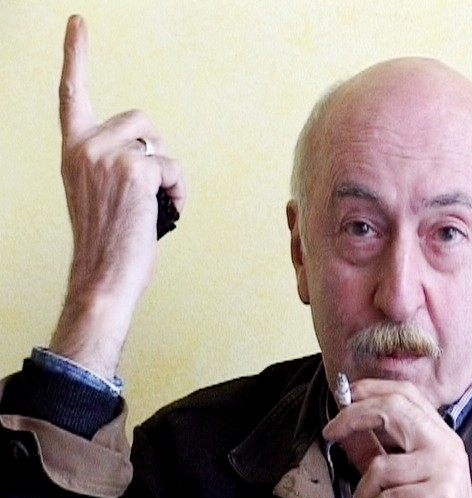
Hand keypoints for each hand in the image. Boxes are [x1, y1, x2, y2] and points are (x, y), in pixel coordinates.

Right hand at [49, 15, 185, 376]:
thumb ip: (115, 163)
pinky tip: (166, 211)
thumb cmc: (111, 242)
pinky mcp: (134, 168)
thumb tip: (151, 156)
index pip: (72, 95)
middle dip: (155, 150)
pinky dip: (178, 190)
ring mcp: (107, 155)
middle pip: (141, 120)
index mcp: (73, 151)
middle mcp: (84, 147)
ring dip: (167, 174)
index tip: (77, 24)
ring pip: (159, 144)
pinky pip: (173, 166)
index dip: (75, 56)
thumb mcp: (103, 194)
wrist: (104, 277)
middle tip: (152, 189)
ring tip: (155, 205)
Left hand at [322, 379, 471, 497]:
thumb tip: (345, 427)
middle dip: (353, 417)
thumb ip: (372, 451)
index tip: (345, 394)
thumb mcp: (393, 483)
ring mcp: (445, 470)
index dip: (372, 388)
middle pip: (394, 409)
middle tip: (329, 433)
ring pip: (381, 466)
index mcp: (439, 436)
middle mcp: (446, 446)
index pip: (406, 393)